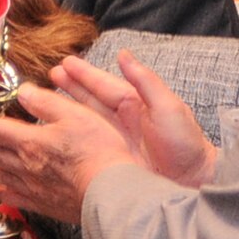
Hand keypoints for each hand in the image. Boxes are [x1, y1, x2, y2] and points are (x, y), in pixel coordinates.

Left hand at [0, 82, 135, 223]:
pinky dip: (3, 195)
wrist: (110, 192)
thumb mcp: (75, 114)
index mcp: (31, 141)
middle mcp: (26, 165)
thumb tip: (23, 92)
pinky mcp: (44, 204)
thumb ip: (46, 102)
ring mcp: (33, 187)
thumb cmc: (99, 151)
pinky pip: (16, 199)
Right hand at [55, 51, 216, 188]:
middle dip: (71, 85)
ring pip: (86, 118)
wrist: (190, 182)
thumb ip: (145, 81)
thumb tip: (125, 56)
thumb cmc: (185, 145)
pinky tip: (59, 130)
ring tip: (47, 95)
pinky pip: (87, 141)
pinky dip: (72, 133)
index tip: (66, 63)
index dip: (84, 74)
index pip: (104, 84)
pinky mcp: (110, 159)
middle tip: (52, 74)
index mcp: (136, 104)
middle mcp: (123, 120)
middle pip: (91, 98)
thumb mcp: (168, 107)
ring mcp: (115, 140)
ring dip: (68, 105)